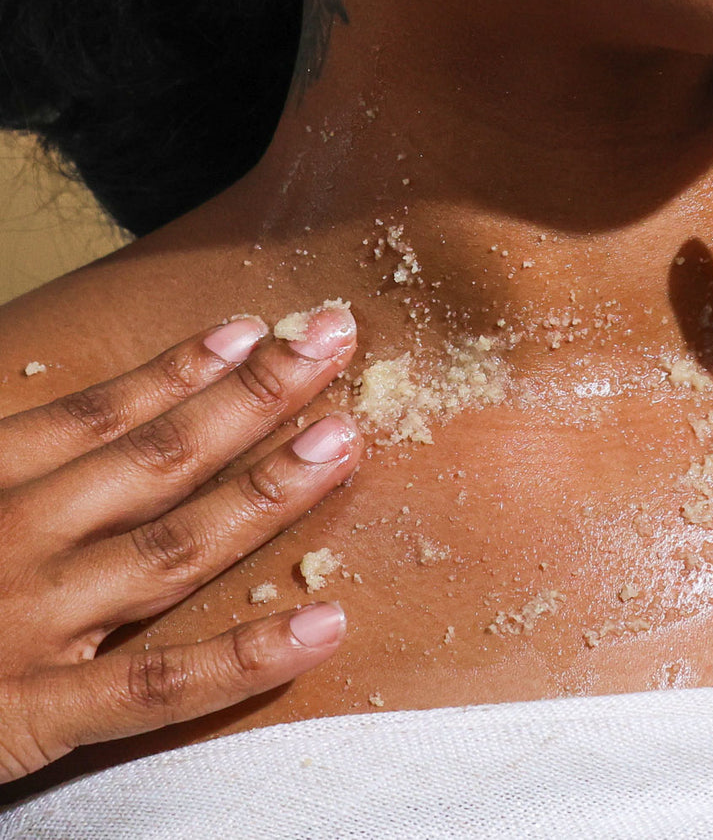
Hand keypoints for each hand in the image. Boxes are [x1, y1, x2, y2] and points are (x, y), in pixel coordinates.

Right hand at [0, 304, 359, 782]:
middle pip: (158, 457)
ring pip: (174, 548)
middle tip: (335, 343)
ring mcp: (32, 625)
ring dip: (268, 490)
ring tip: (344, 441)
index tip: (253, 329)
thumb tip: (78, 419)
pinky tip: (324, 624)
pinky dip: (246, 658)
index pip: (101, 412)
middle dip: (255, 396)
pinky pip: (159, 688)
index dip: (183, 368)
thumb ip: (8, 455)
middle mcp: (14, 539)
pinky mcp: (36, 718)